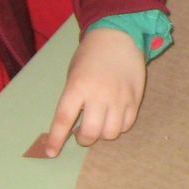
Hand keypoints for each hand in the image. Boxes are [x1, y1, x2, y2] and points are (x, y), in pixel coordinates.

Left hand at [45, 28, 145, 156]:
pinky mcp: (136, 96)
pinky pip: (127, 123)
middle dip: (83, 138)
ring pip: (111, 132)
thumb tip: (73, 125)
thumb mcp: (74, 74)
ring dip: (102, 134)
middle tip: (82, 132)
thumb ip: (74, 98)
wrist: (120, 36)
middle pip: (90, 132)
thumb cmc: (91, 55)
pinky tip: (115, 117)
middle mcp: (99, 94)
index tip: (51, 153)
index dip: (57, 140)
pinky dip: (119, 126)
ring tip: (100, 124)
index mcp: (78, 86)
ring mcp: (120, 96)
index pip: (64, 119)